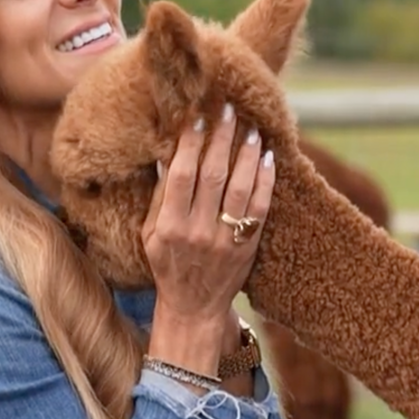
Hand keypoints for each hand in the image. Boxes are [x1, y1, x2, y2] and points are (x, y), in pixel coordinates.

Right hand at [142, 102, 275, 328]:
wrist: (194, 308)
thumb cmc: (167, 266)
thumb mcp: (150, 234)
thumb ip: (160, 197)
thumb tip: (168, 154)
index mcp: (168, 227)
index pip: (181, 176)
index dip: (189, 144)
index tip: (197, 116)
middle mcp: (197, 232)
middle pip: (213, 176)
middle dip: (222, 138)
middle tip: (229, 109)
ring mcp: (225, 240)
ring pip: (240, 188)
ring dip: (247, 154)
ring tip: (253, 128)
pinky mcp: (247, 246)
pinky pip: (260, 208)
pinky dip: (265, 181)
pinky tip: (267, 158)